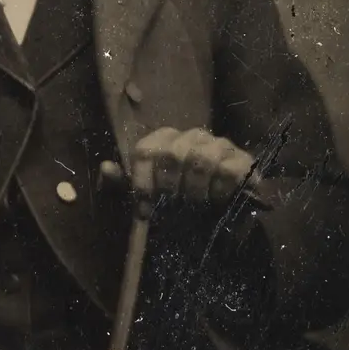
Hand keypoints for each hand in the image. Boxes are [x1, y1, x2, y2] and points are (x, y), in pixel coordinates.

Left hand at [130, 127, 255, 206]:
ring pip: (202, 160)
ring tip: (195, 207)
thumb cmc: (171, 200)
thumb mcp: (141, 196)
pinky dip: (221, 190)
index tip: (144, 210)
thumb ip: (119, 184)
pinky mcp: (242, 159)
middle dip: (170, 188)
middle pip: (173, 154)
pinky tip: (218, 202)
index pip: (145, 151)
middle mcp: (190, 136)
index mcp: (161, 139)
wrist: (214, 214)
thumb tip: (106, 167)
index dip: (143, 182)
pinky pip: (231, 170)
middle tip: (173, 208)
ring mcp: (217, 144)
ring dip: (196, 190)